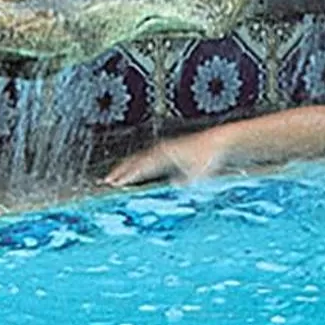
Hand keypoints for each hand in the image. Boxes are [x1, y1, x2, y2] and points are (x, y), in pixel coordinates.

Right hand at [104, 132, 220, 186]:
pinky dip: (138, 167)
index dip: (128, 174)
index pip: (142, 165)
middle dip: (121, 171)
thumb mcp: (200, 171)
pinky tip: (135, 176)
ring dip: (127, 169)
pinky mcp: (169, 152)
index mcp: (166, 153)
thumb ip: (188, 179)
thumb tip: (175, 183)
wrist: (217, 141)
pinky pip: (148, 160)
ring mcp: (164, 150)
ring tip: (115, 178)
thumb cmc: (209, 156)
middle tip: (107, 181)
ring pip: (140, 159)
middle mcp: (162, 150)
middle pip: (136, 160)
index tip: (115, 182)